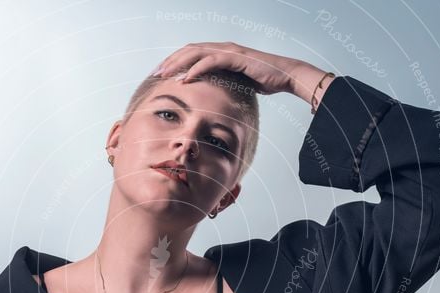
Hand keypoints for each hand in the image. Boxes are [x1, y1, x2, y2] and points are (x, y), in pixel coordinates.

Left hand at [151, 41, 332, 104]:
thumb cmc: (263, 81)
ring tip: (165, 74)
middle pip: (188, 50)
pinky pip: (212, 61)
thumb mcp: (237, 84)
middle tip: (154, 73)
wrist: (285, 76)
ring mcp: (229, 51)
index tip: (160, 74)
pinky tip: (186, 78)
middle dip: (170, 61)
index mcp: (220, 52)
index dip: (174, 62)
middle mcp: (222, 48)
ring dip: (178, 63)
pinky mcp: (236, 57)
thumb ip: (222, 85)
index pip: (191, 54)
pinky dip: (197, 69)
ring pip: (196, 53)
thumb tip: (209, 98)